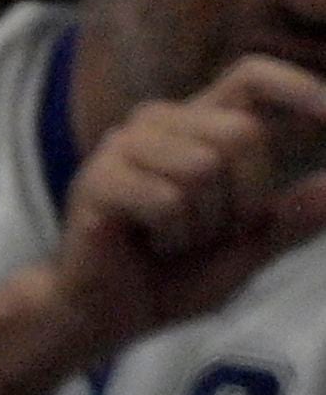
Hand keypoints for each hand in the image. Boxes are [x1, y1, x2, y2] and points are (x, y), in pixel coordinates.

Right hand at [52, 56, 325, 353]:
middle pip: (242, 133)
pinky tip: (148, 247)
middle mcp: (158, 124)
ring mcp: (123, 148)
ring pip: (205, 168)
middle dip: (247, 198)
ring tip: (175, 243)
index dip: (297, 88)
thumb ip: (289, 220)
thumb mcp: (247, 251)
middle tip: (214, 236)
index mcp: (197, 127)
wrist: (98, 318)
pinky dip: (173, 236)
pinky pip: (169, 200)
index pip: (252, 76)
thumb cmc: (168, 279)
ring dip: (205, 224)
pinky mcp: (98, 180)